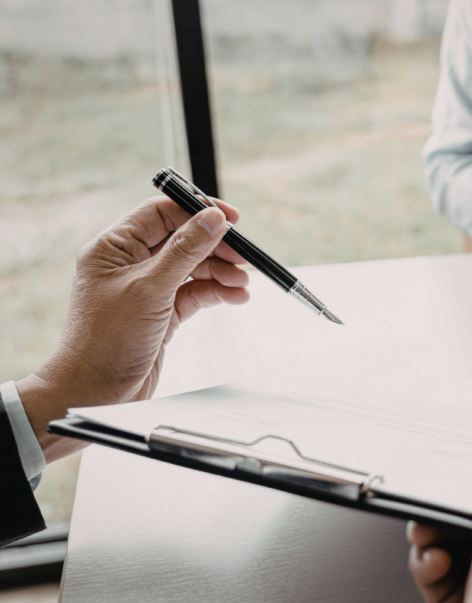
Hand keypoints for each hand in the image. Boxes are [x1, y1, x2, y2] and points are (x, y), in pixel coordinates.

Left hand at [17, 197, 249, 462]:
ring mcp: (147, 288)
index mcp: (114, 247)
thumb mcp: (151, 289)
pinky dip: (217, 292)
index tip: (230, 218)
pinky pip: (196, 292)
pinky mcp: (162, 311)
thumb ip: (185, 251)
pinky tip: (235, 297)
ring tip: (242, 283)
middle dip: (215, 246)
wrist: (97, 392)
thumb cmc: (107, 341)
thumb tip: (212, 218)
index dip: (197, 211)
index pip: (162, 213)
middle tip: (243, 256)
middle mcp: (130, 263)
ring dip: (221, 272)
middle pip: (183, 239)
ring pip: (193, 267)